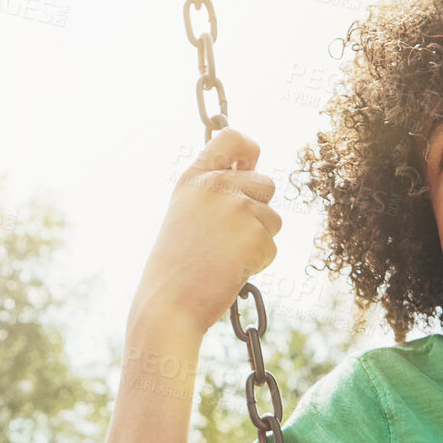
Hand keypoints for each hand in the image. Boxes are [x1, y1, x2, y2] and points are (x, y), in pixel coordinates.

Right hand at [129, 127, 282, 338]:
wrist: (169, 304)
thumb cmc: (176, 267)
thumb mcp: (185, 215)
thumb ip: (214, 192)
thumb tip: (254, 172)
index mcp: (194, 178)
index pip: (231, 138)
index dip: (248, 149)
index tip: (249, 163)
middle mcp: (216, 185)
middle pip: (266, 183)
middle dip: (259, 210)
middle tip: (229, 237)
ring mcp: (238, 208)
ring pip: (273, 218)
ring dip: (259, 239)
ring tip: (225, 257)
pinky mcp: (255, 235)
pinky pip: (272, 246)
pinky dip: (258, 262)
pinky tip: (230, 270)